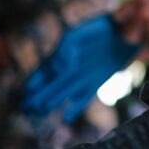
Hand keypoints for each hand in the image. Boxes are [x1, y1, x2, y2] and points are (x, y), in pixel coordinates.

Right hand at [21, 14, 138, 122]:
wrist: (122, 32)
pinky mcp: (95, 83)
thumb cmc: (97, 30)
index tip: (26, 92)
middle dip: (37, 97)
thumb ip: (65, 51)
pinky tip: (67, 117)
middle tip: (26, 108)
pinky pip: (83, 98)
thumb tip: (61, 68)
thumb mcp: (76, 36)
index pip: (42, 73)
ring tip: (39, 112)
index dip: (33, 82)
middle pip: (49, 86)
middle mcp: (69, 70)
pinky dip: (75, 108)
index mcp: (60, 57)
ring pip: (62, 94)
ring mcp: (81, 78)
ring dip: (51, 103)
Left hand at [113, 0, 148, 60]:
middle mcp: (144, 13)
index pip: (117, 17)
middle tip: (145, 36)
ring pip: (136, 47)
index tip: (125, 28)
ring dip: (145, 46)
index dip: (122, 24)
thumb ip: (139, 7)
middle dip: (133, 37)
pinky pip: (148, 56)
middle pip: (125, 35)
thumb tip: (119, 21)